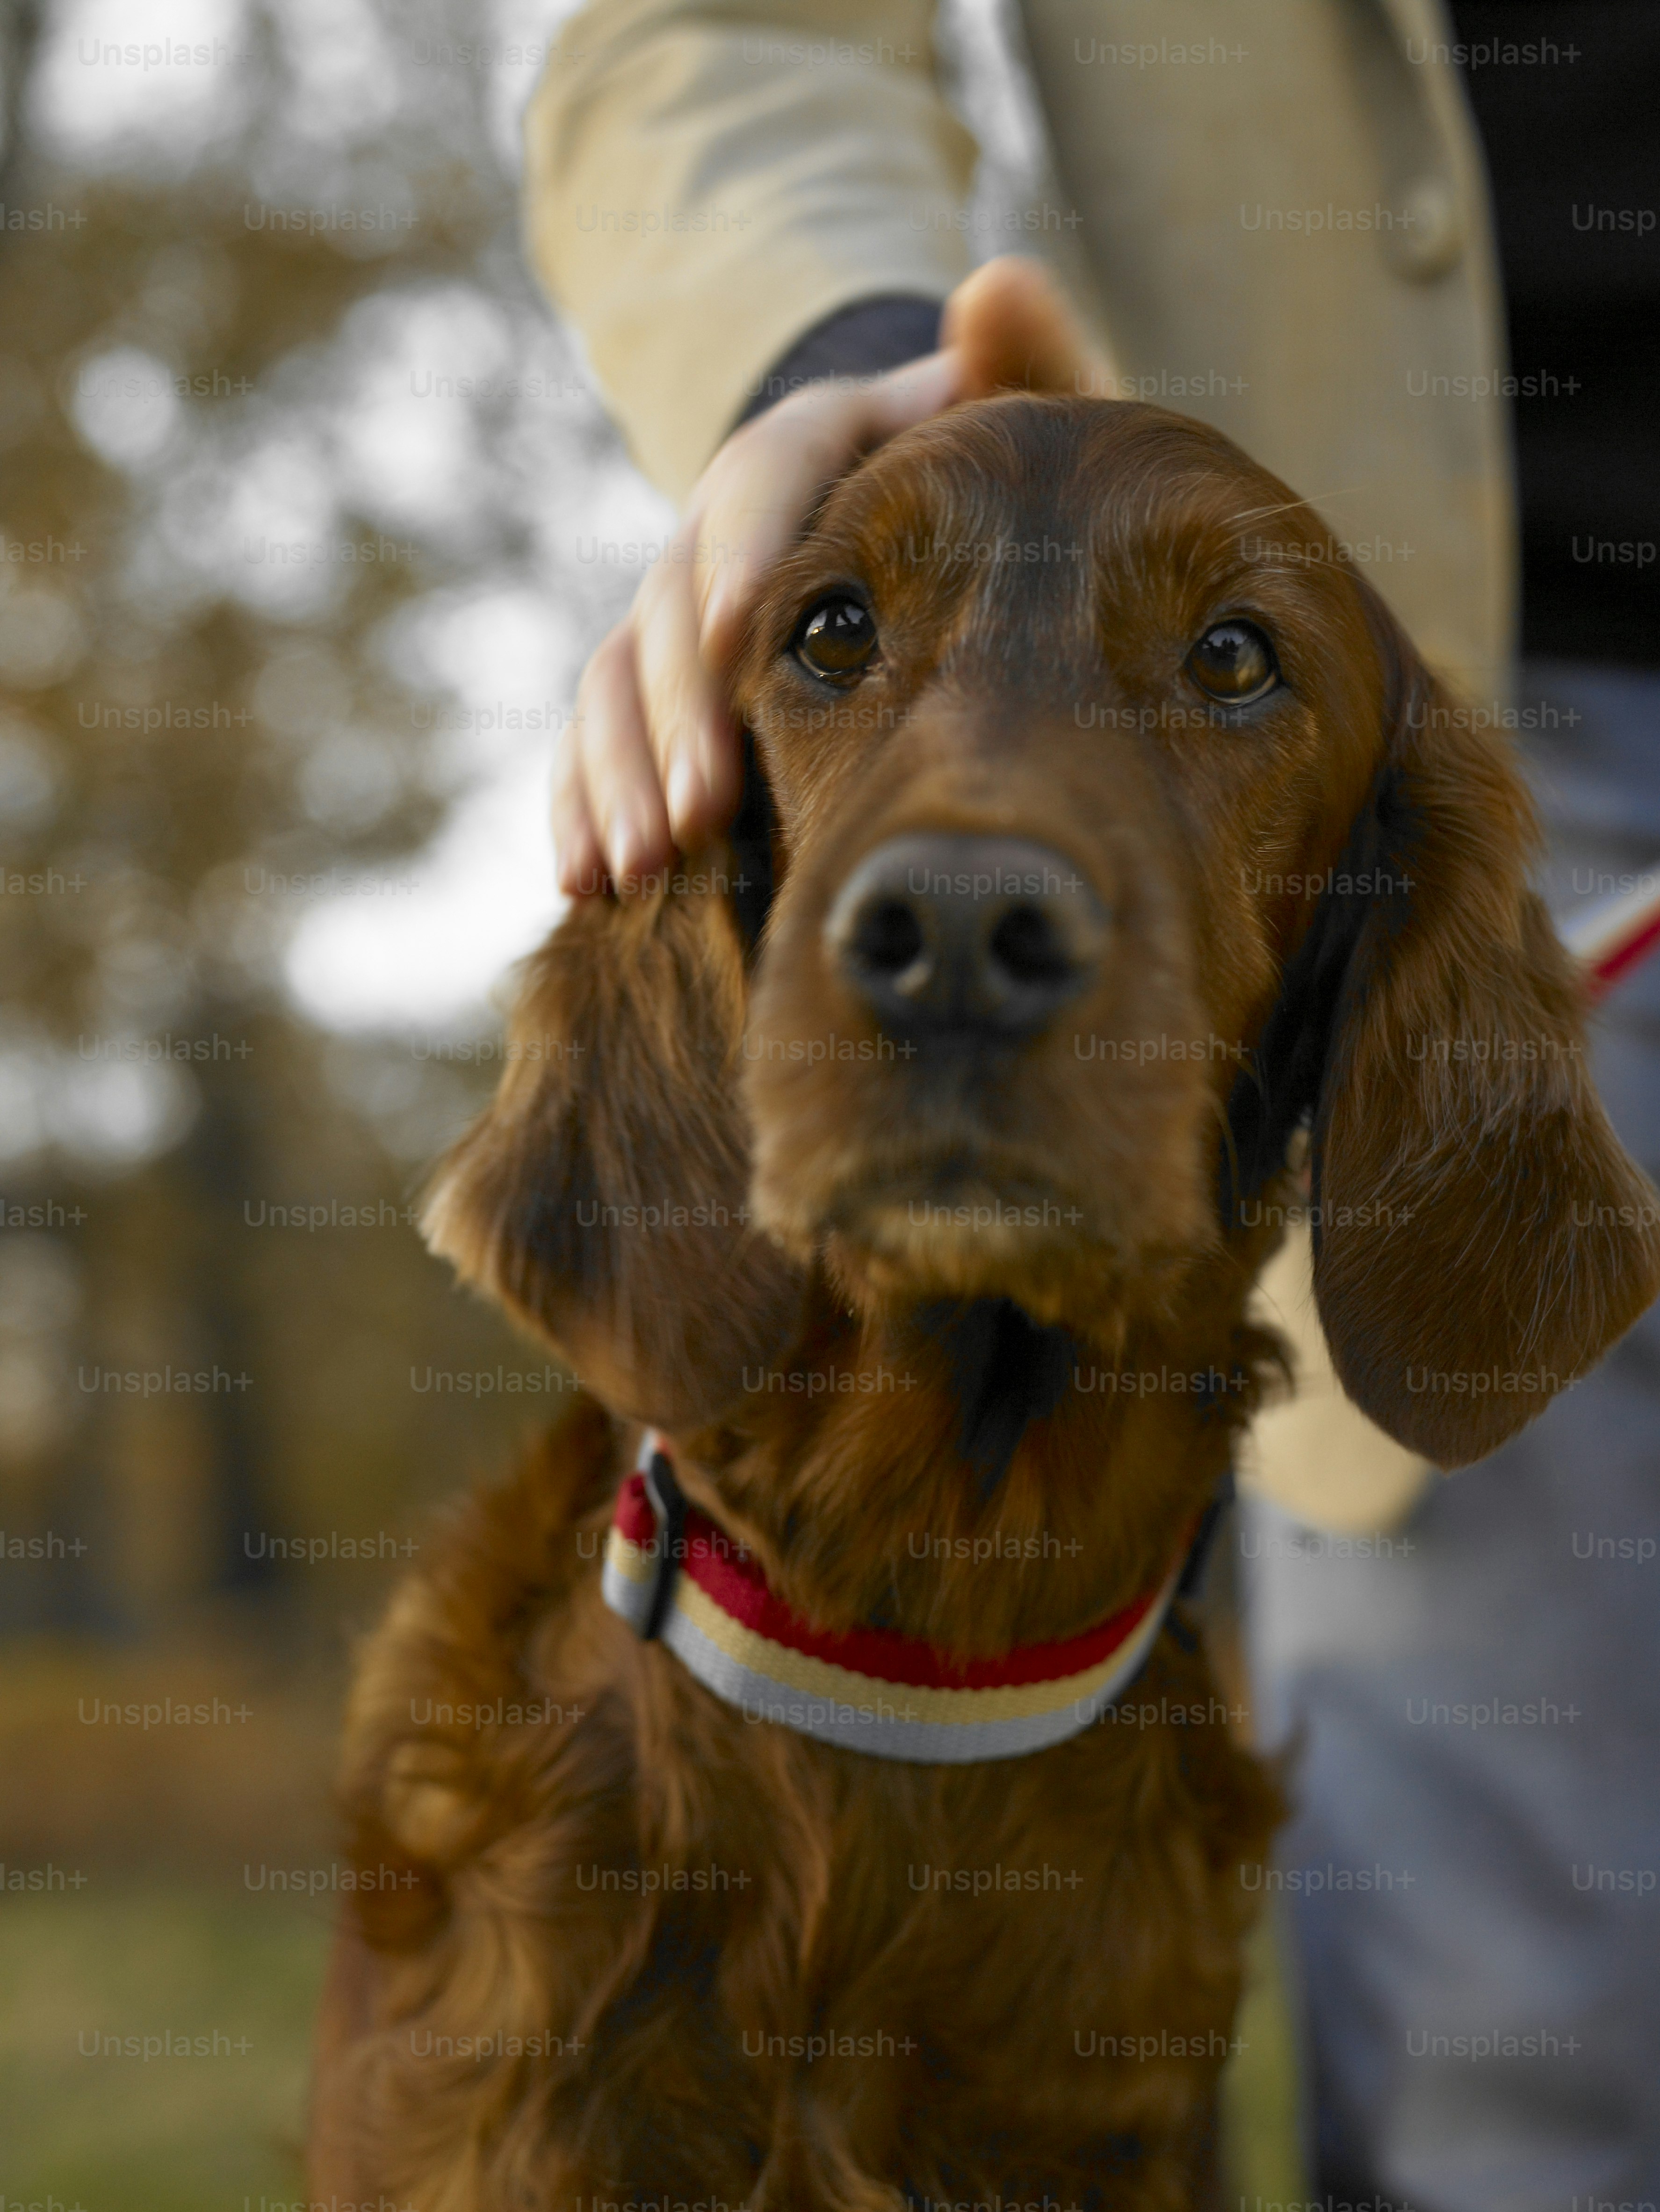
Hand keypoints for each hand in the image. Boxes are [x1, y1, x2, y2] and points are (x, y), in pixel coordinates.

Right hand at [553, 256, 1114, 894]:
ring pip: (617, 685)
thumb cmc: (992, 491)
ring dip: (620, 777)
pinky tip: (581, 883)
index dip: (743, 550)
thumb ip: (1024, 361)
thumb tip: (993, 283)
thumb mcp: (1025, 427)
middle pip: (673, 607)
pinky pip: (594, 741)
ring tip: (638, 869)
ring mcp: (674, 610)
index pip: (759, 477)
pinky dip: (581, 805)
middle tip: (702, 809)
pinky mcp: (653, 685)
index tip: (739, 630)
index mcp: (806, 447)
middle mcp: (720, 526)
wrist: (927, 527)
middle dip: (679, 714)